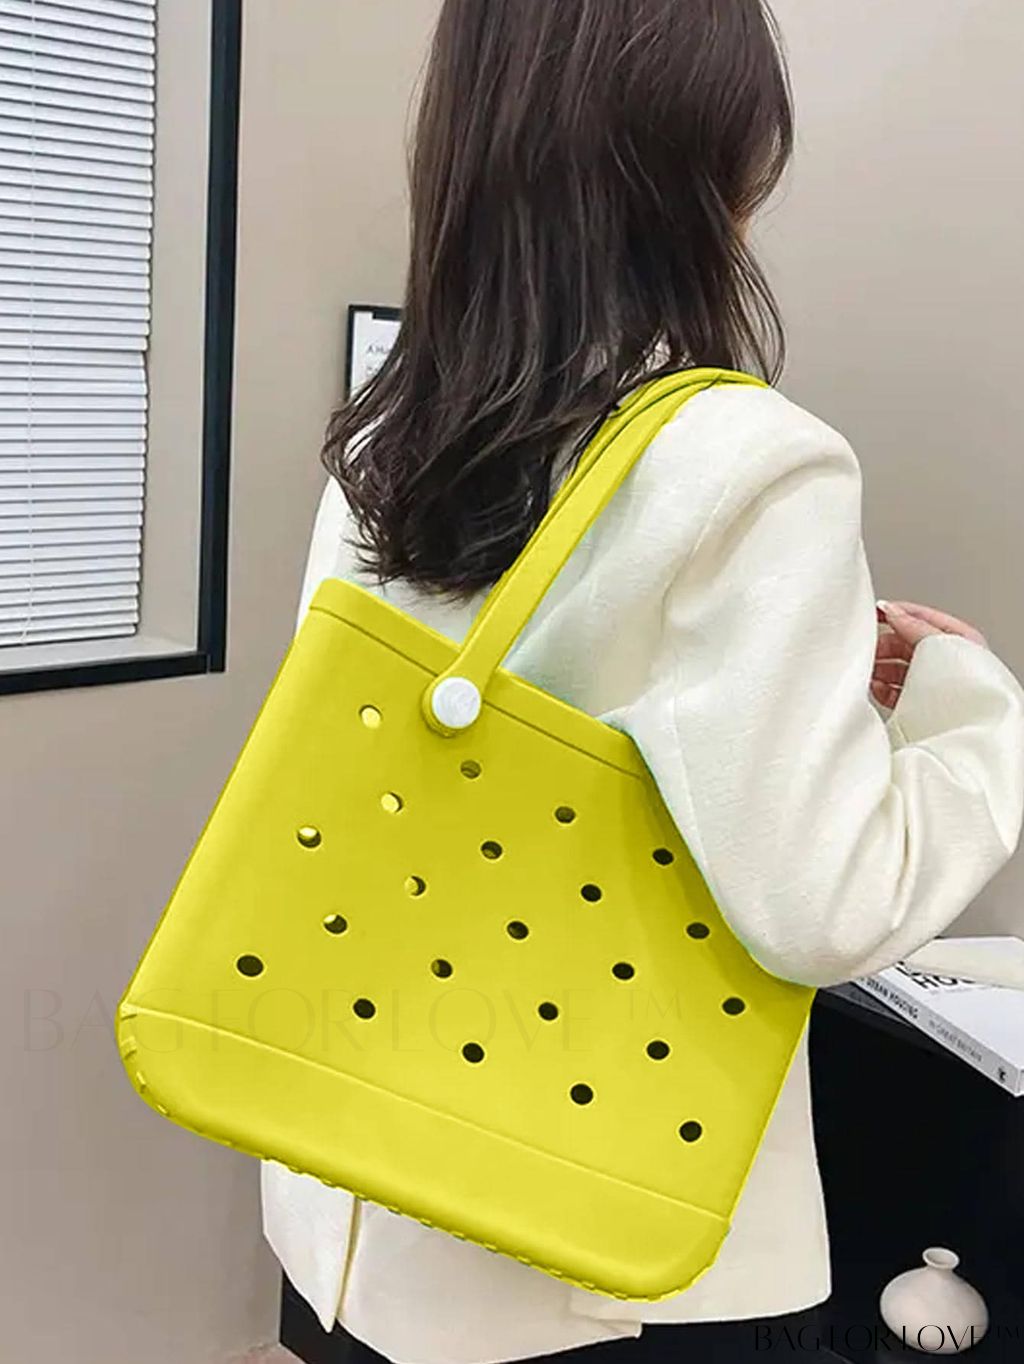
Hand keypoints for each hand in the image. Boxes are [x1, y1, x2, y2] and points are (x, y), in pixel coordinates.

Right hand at [871, 600, 988, 708]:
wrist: (968, 727)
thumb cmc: (967, 687)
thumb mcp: (938, 643)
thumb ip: (912, 626)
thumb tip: (893, 612)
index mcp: (959, 640)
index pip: (922, 619)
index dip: (897, 613)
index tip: (875, 613)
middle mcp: (947, 661)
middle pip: (906, 644)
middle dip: (885, 645)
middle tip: (870, 647)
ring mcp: (933, 684)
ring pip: (899, 668)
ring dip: (881, 667)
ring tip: (870, 668)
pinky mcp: (921, 705)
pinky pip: (896, 691)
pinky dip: (883, 688)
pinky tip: (877, 686)